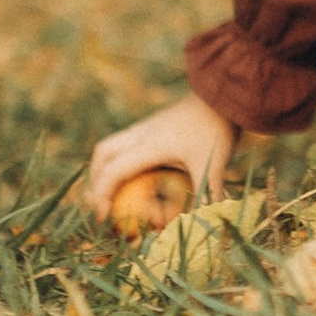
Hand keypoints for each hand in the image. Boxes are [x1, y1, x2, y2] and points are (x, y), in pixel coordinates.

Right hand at [86, 93, 236, 219]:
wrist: (220, 95)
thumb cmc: (214, 128)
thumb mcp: (210, 164)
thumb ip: (206, 194)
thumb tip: (207, 221)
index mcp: (147, 146)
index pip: (112, 172)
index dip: (101, 195)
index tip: (102, 217)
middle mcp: (140, 135)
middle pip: (102, 154)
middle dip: (95, 179)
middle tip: (101, 201)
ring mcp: (146, 127)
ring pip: (112, 145)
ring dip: (105, 166)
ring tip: (113, 189)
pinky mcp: (154, 124)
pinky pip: (127, 141)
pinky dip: (121, 158)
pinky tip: (136, 172)